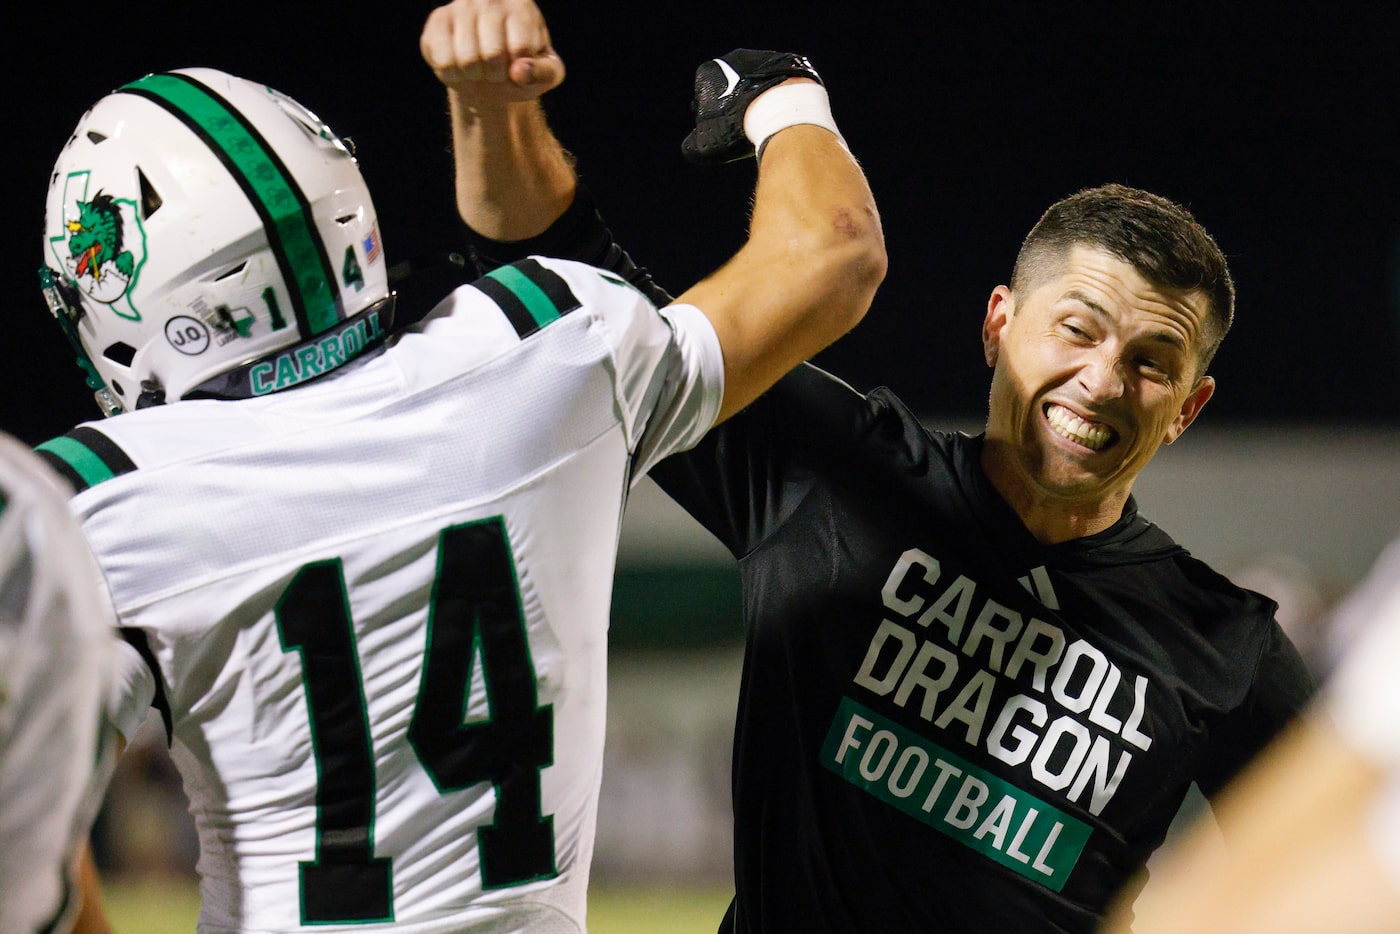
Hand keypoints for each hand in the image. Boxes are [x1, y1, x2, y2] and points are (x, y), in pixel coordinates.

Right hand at [420, 0, 564, 102]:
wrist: (489, 73)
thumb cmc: (523, 69)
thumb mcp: (546, 73)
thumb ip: (543, 73)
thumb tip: (519, 71)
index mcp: (522, 5)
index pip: (521, 48)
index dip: (521, 69)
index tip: (520, 62)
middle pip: (492, 55)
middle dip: (497, 74)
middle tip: (497, 68)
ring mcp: (461, 6)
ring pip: (467, 61)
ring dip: (475, 76)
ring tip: (480, 66)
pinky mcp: (438, 21)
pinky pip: (444, 62)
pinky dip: (454, 76)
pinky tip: (460, 65)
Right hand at [681, 49, 822, 164]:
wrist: (781, 112)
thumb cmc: (739, 128)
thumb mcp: (707, 144)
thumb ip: (693, 145)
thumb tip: (691, 147)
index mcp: (710, 71)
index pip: (706, 95)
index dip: (713, 116)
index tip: (724, 131)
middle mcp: (736, 58)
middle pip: (733, 85)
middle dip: (737, 103)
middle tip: (747, 127)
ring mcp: (764, 57)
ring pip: (759, 81)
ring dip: (761, 96)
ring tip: (768, 121)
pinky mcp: (790, 62)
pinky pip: (782, 80)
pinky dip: (782, 93)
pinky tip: (785, 112)